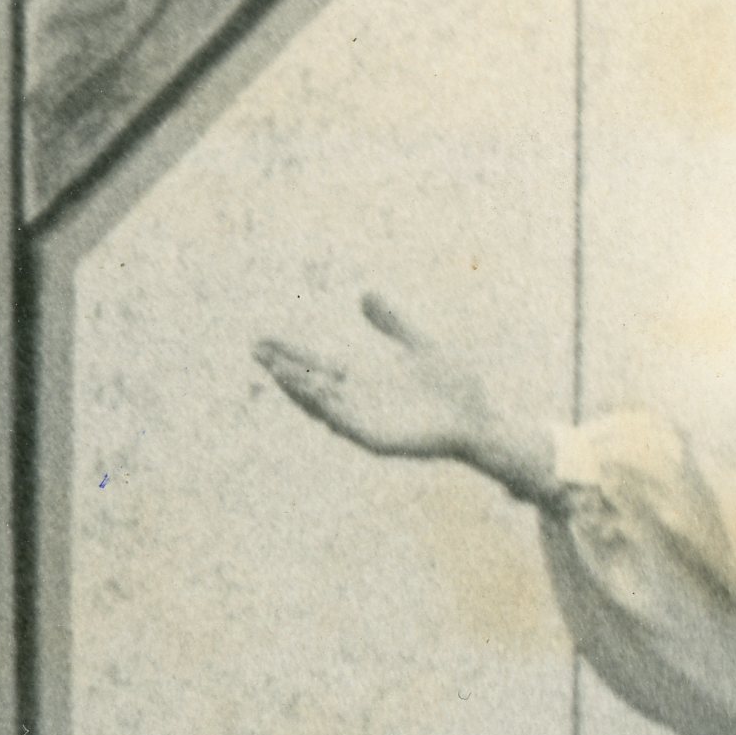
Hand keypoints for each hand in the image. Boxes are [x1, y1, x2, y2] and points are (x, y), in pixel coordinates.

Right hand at [254, 301, 549, 496]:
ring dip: (299, 389)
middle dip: (283, 368)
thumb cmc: (454, 387)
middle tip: (256, 350)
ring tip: (277, 369)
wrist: (479, 419)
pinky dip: (328, 408)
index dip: (289, 352)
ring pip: (322, 405)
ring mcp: (364, 421)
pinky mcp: (378, 440)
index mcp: (362, 379)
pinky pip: (346, 423)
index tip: (263, 339)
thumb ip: (392, 322)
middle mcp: (356, 400)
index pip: (315, 363)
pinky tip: (315, 390)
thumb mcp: (419, 343)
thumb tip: (364, 294)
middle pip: (309, 383)